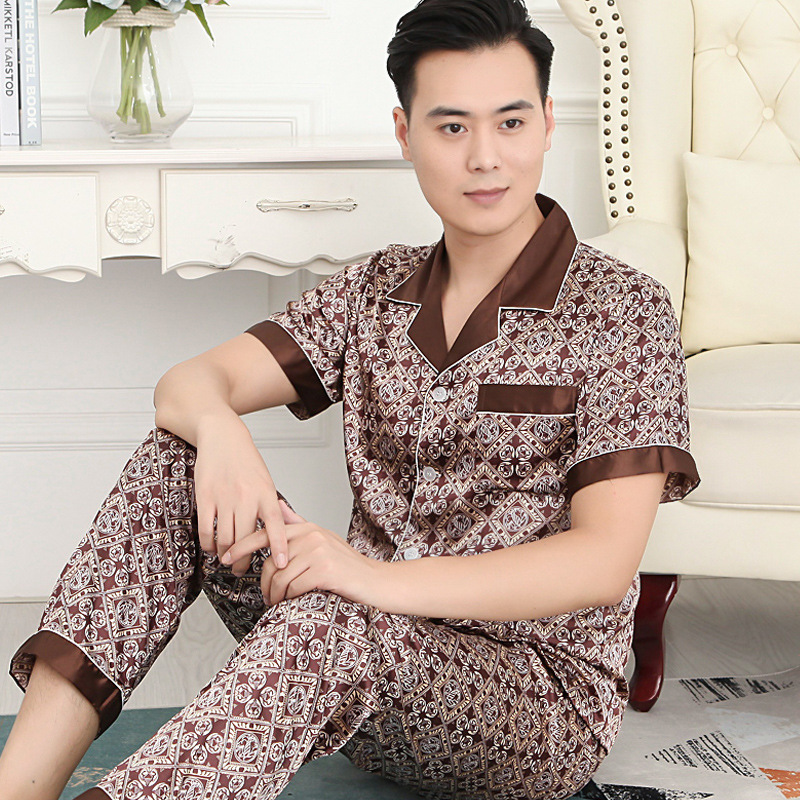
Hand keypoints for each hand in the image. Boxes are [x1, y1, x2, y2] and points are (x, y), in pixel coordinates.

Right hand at [194, 414, 288, 573]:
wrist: (222, 437)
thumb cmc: (246, 461)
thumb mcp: (267, 482)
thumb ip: (274, 507)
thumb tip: (290, 528)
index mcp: (266, 493)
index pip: (276, 524)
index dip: (279, 546)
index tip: (281, 564)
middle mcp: (246, 497)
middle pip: (245, 539)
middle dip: (242, 561)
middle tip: (241, 569)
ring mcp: (225, 497)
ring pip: (225, 539)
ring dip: (224, 554)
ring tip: (226, 558)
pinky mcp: (205, 497)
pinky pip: (206, 530)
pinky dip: (209, 544)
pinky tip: (212, 546)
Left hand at [221, 499, 384, 607]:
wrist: (376, 581)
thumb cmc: (348, 564)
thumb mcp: (323, 538)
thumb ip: (298, 523)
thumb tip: (278, 506)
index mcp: (308, 528)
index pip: (266, 534)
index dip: (241, 546)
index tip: (225, 557)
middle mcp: (312, 535)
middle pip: (269, 561)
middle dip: (263, 583)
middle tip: (266, 596)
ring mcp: (318, 551)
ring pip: (279, 577)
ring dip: (274, 595)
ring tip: (279, 602)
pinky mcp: (324, 569)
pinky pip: (292, 587)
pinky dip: (289, 598)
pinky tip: (293, 601)